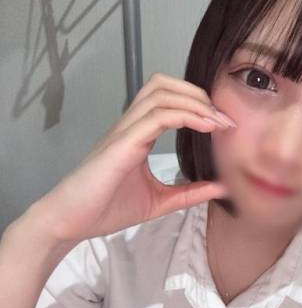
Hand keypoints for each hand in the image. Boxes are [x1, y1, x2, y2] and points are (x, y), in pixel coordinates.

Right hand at [32, 73, 234, 242]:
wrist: (71, 222)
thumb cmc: (106, 209)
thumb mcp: (159, 202)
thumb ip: (188, 193)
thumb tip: (221, 187)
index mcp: (138, 134)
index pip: (168, 99)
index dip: (198, 103)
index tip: (225, 124)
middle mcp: (130, 126)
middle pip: (163, 85)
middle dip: (198, 93)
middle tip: (223, 117)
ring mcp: (124, 132)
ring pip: (160, 93)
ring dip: (194, 101)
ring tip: (217, 121)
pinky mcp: (121, 144)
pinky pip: (155, 117)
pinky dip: (184, 115)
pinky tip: (205, 127)